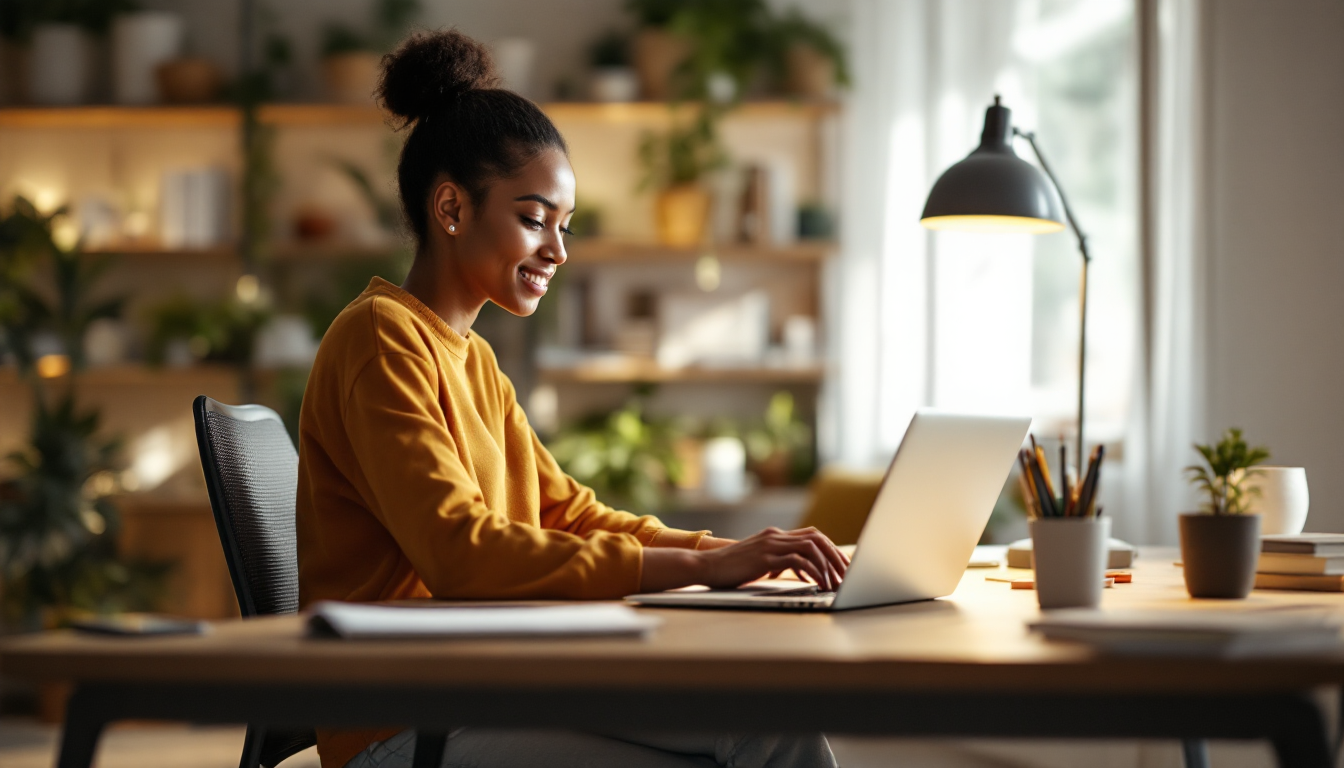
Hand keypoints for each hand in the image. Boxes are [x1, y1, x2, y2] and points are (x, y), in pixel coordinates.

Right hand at [640, 528, 848, 592]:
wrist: (706, 567)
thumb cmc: (731, 569)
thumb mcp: (760, 562)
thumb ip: (779, 561)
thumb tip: (802, 571)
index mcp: (775, 535)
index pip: (813, 535)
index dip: (832, 550)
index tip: (843, 567)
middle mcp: (775, 535)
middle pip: (818, 538)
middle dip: (836, 557)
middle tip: (848, 576)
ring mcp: (770, 544)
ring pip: (811, 547)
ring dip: (828, 565)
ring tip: (836, 583)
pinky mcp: (765, 557)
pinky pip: (798, 560)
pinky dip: (813, 571)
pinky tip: (818, 584)